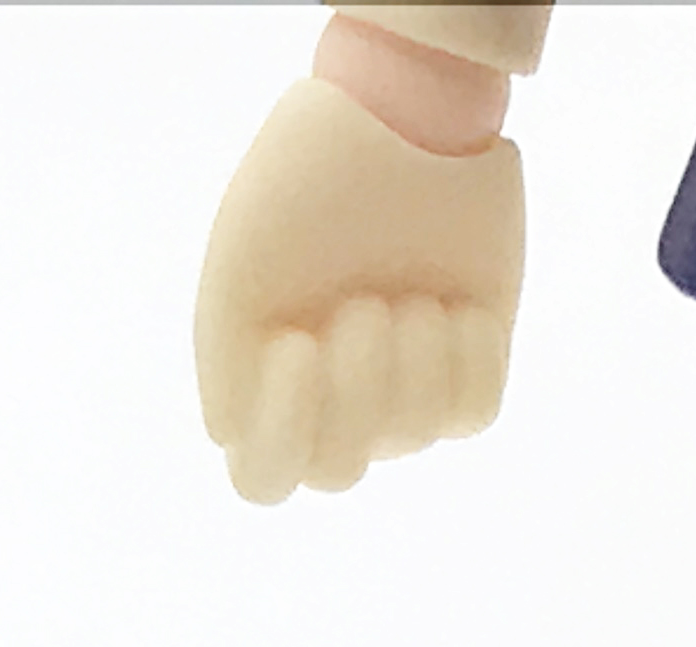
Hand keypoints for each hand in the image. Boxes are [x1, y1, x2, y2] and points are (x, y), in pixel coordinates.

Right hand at [195, 74, 522, 504]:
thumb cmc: (309, 181)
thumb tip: (230, 439)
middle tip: (363, 306)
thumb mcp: (240, 261)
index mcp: (264, 372)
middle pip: (338, 471)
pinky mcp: (469, 374)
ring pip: (411, 439)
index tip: (298, 344)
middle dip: (357, 391)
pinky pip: (472, 413)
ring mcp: (403, 391)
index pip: (264, 478)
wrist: (407, 120)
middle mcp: (333, 395)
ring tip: (408, 289)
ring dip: (412, 358)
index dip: (284, 434)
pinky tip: (454, 301)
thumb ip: (224, 355)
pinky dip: (464, 357)